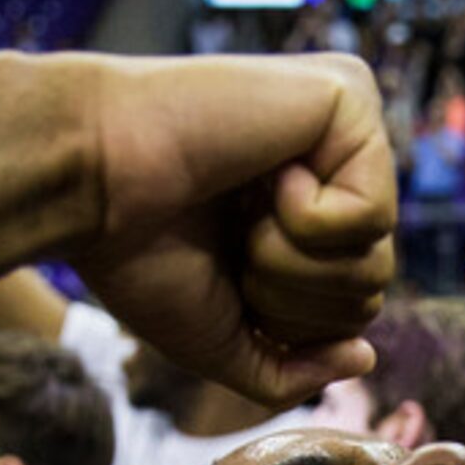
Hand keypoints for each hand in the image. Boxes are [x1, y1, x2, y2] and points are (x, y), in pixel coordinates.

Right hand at [71, 53, 396, 406]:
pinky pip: (372, 215)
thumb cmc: (138, 254)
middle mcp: (336, 166)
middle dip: (289, 297)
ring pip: (376, 263)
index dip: (287, 322)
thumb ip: (291, 368)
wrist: (88, 181)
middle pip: (370, 289)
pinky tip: (264, 173)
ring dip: (289, 263)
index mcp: (310, 212)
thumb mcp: (222, 338)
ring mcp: (348, 127)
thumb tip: (364, 358)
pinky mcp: (350, 96)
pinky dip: (304, 220)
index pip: (352, 307)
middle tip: (229, 237)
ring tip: (241, 208)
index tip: (224, 268)